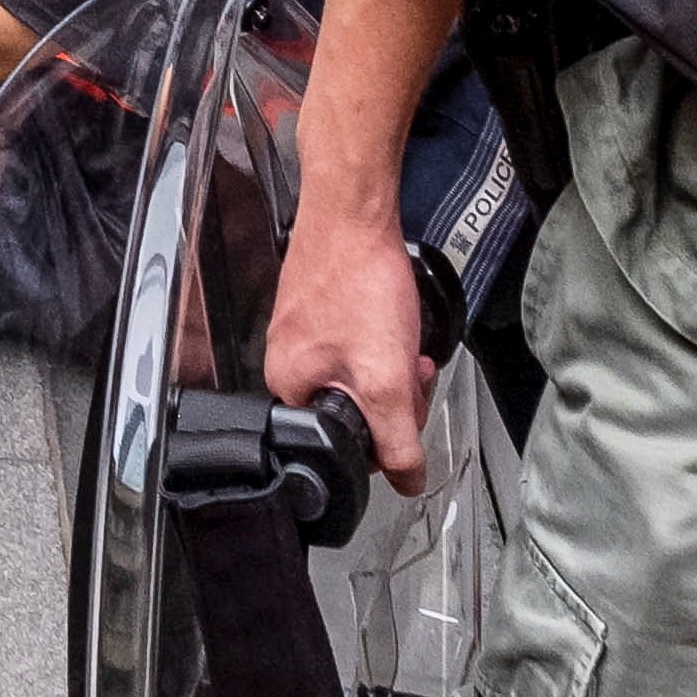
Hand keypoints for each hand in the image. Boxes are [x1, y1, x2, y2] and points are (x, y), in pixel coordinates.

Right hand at [261, 201, 434, 493]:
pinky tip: (392, 318)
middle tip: (408, 368)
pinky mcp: (319, 309)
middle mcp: (287, 362)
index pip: (345, 443)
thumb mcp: (386, 378)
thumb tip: (408, 482)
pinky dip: (382, 339)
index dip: (388, 432)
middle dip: (394, 395)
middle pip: (355, 409)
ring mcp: (302, 333)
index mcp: (289, 388)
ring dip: (392, 366)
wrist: (353, 214)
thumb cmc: (357, 282)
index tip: (406, 405)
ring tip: (403, 338)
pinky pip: (356, 345)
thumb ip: (397, 440)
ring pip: (360, 375)